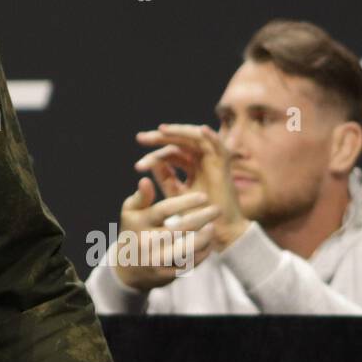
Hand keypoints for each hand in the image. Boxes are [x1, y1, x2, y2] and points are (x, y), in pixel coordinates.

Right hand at [112, 177, 220, 291]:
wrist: (127, 270)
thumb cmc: (134, 232)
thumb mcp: (131, 212)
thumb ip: (141, 197)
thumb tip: (145, 180)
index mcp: (138, 223)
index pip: (164, 210)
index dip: (185, 202)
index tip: (204, 196)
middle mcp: (146, 242)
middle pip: (179, 229)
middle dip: (201, 218)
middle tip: (217, 209)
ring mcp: (157, 260)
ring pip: (186, 250)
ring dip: (204, 238)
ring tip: (213, 227)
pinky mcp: (166, 275)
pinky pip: (188, 264)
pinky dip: (201, 253)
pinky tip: (209, 243)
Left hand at [134, 123, 249, 247]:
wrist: (217, 231)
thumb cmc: (197, 216)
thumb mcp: (176, 194)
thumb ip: (166, 178)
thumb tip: (152, 162)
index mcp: (191, 167)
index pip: (170, 153)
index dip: (153, 157)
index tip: (138, 168)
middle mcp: (201, 161)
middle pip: (180, 141)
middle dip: (160, 138)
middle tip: (140, 138)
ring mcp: (212, 161)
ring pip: (196, 137)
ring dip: (179, 131)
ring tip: (161, 130)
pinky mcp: (224, 165)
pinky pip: (219, 145)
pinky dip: (212, 136)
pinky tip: (202, 130)